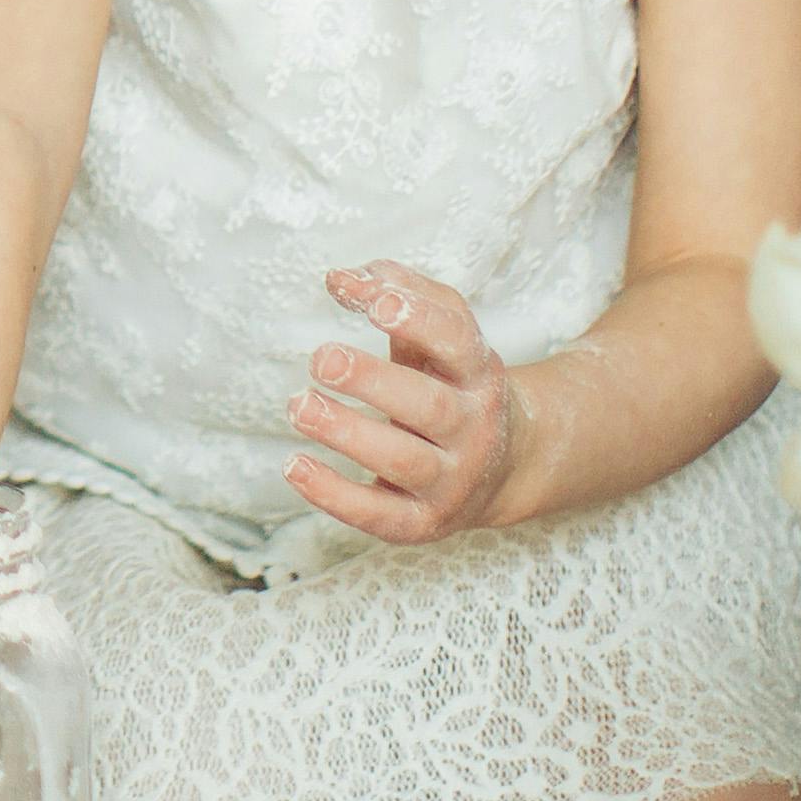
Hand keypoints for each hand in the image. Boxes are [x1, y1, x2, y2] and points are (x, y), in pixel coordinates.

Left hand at [285, 262, 526, 542]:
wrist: (506, 467)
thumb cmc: (451, 384)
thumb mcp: (440, 335)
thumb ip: (395, 294)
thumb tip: (340, 277)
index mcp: (480, 374)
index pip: (458, 343)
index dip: (420, 321)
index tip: (376, 303)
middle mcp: (474, 428)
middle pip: (429, 406)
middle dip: (373, 381)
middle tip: (322, 358)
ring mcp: (452, 480)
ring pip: (404, 460)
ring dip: (347, 433)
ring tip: (299, 405)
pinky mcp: (423, 522)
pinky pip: (380, 515)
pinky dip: (334, 495)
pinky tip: (294, 465)